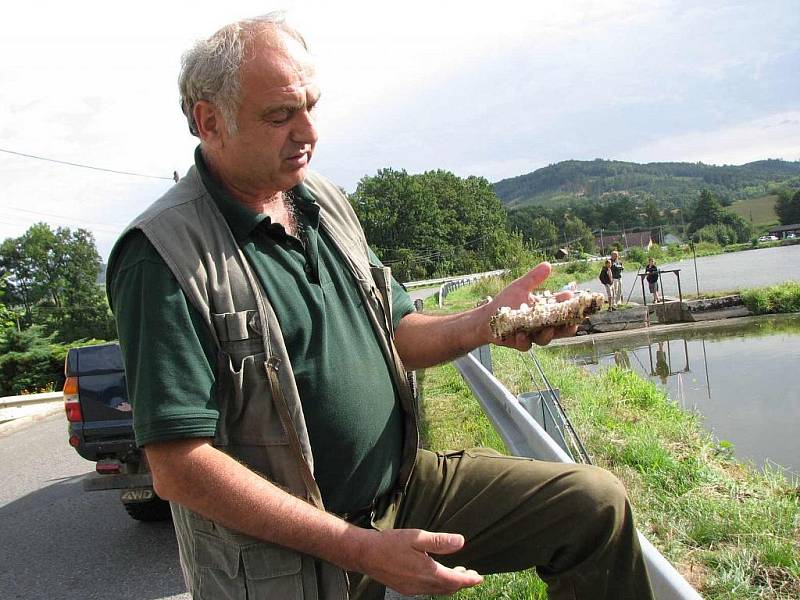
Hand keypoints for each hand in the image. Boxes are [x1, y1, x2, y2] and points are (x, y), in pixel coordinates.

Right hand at [353, 528, 482, 595]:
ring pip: (438, 590)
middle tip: (471, 574)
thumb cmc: (390, 543)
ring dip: (449, 583)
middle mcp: (421, 584)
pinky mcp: (405, 588)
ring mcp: (413, 589)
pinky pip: (427, 590)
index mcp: (427, 572)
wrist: (365, 554)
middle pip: (448, 588)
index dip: (469, 580)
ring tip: (457, 573)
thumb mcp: (417, 537)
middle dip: (461, 582)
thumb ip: (440, 541)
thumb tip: (461, 542)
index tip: (479, 577)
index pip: (455, 580)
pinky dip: (437, 584)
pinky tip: (436, 574)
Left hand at [487, 262, 577, 349]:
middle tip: (572, 323)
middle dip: (568, 327)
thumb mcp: (520, 287)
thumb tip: (548, 265)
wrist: (485, 317)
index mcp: (544, 311)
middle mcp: (541, 325)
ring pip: (545, 338)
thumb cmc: (505, 301)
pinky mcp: (519, 342)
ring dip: (547, 334)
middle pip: (560, 329)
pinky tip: (521, 335)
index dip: (572, 308)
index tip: (575, 301)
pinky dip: (524, 340)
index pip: (563, 310)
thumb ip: (534, 278)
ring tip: (548, 329)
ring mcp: (531, 335)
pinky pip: (525, 344)